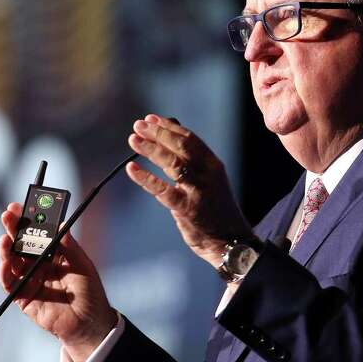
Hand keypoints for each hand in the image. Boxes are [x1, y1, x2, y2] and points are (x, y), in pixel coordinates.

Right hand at [0, 203, 117, 361]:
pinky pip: (10, 283)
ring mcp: (29, 280)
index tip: (21, 206)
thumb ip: (69, 246)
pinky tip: (5, 263)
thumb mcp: (82, 265)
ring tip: (5, 240)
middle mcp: (38, 264)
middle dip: (13, 229)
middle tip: (7, 215)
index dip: (28, 219)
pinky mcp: (23, 297)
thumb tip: (59, 224)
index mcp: (52, 254)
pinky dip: (5, 272)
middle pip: (21, 243)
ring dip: (6, 249)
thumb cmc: (90, 293)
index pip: (36, 232)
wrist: (90, 324)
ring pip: (12, 261)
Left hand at [126, 114, 253, 266]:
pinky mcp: (187, 209)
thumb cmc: (214, 210)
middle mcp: (208, 174)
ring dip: (151, 149)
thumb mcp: (207, 181)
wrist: (230, 242)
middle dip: (158, 133)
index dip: (169, 127)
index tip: (151, 119)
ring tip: (133, 140)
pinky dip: (145, 178)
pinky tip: (132, 169)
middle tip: (138, 126)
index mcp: (213, 164)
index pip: (190, 139)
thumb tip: (166, 141)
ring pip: (172, 163)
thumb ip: (189, 164)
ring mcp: (198, 191)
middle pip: (181, 146)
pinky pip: (162, 190)